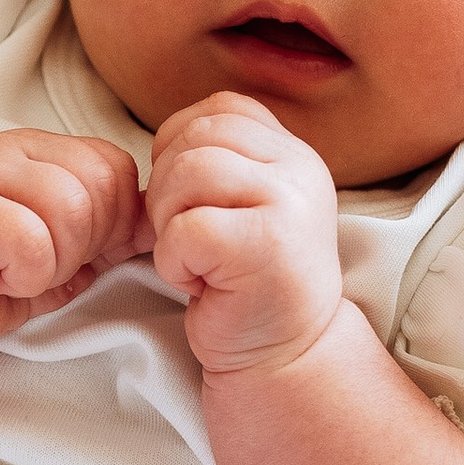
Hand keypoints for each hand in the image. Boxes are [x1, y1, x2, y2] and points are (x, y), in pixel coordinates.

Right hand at [0, 131, 149, 364]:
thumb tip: (163, 223)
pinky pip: (32, 241)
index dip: (112, 223)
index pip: (116, 167)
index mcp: (42, 149)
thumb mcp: (67, 249)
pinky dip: (27, 275)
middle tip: (39, 265)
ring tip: (17, 272)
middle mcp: (13, 150)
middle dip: (85, 245)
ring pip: (71, 211)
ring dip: (55, 263)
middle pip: (99, 187)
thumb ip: (112, 229)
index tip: (71, 253)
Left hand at [145, 94, 342, 372]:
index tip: (187, 199)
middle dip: (168, 185)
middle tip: (186, 237)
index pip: (221, 108)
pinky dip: (175, 261)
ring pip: (190, 172)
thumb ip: (220, 162)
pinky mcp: (267, 246)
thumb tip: (162, 142)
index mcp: (294, 153)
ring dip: (169, 221)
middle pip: (198, 135)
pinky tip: (200, 284)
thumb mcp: (244, 207)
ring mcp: (290, 204)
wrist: (287, 356)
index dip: (181, 145)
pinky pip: (188, 227)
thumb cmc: (249, 284)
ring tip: (194, 259)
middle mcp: (301, 169)